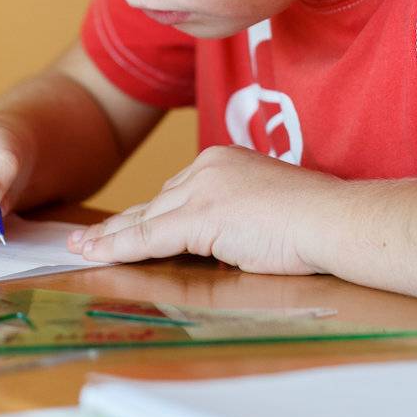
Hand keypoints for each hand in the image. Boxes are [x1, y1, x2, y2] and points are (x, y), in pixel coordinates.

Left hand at [67, 145, 345, 273]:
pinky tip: (95, 256)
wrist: (334, 219)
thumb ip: (233, 220)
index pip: (177, 191)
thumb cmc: (315, 223)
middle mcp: (207, 166)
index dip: (147, 212)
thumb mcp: (264, 212)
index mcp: (224, 160)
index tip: (125, 223)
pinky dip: (119, 248)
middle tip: (88, 239)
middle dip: (122, 223)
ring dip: (111, 237)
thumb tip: (216, 245)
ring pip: (146, 219)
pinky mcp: (201, 215)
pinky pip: (149, 236)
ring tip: (82, 250)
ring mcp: (202, 188)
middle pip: (155, 202)